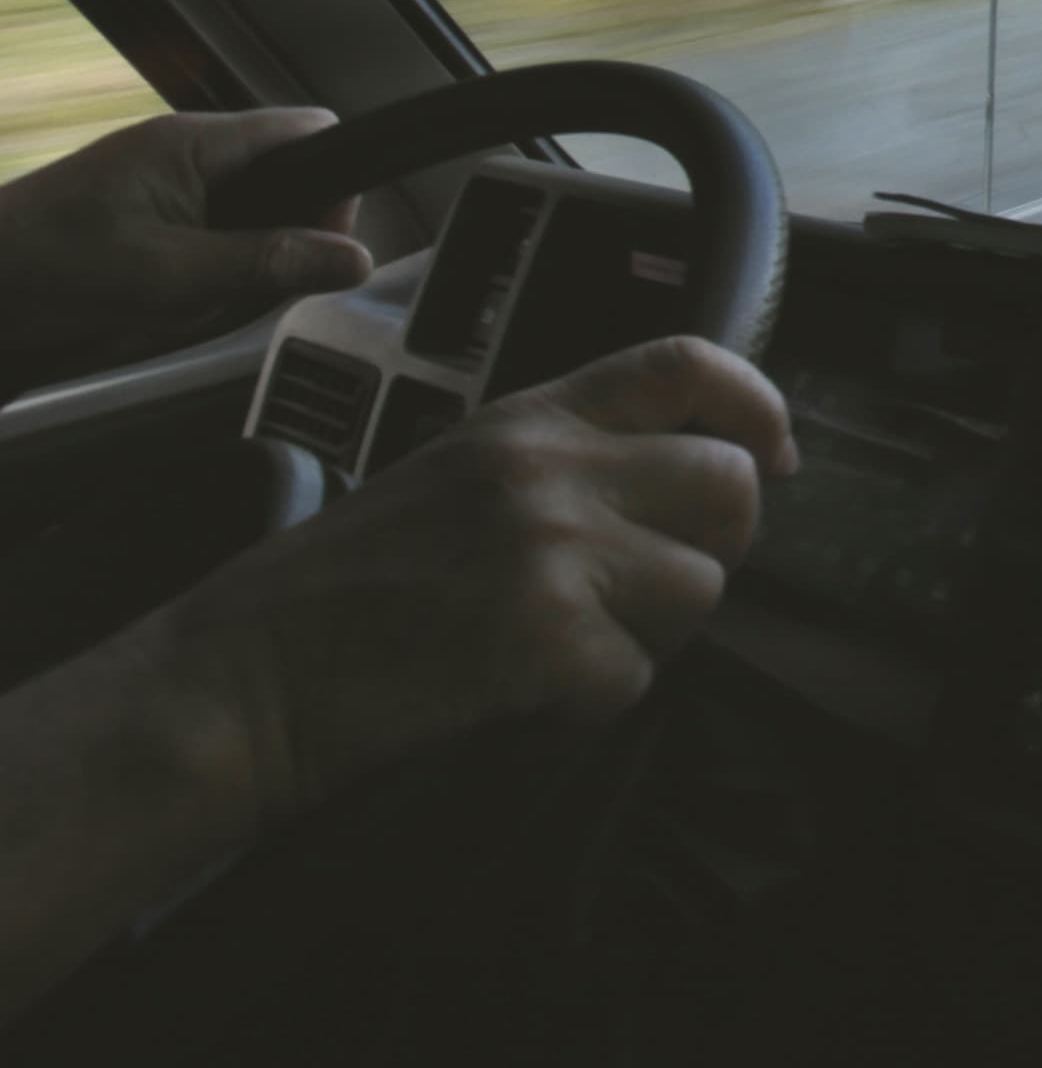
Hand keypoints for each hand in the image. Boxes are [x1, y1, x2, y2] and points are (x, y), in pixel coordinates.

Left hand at [0, 109, 371, 386]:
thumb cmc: (42, 268)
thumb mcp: (169, 274)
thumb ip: (266, 262)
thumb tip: (351, 258)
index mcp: (195, 143)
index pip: (310, 132)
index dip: (333, 186)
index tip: (321, 243)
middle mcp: (184, 151)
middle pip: (286, 181)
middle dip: (282, 239)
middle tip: (243, 286)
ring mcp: (162, 181)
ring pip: (250, 217)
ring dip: (239, 264)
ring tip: (189, 299)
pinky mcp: (144, 214)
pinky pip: (211, 237)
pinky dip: (206, 273)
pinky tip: (169, 301)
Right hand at [148, 337, 798, 827]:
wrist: (242, 675)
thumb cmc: (340, 591)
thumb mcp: (455, 475)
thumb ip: (564, 462)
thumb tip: (681, 484)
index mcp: (527, 419)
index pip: (684, 365)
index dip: (754, 405)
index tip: (773, 454)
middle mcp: (548, 469)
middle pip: (726, 481)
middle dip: (714, 545)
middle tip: (647, 588)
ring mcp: (550, 550)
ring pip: (700, 586)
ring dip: (652, 633)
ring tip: (564, 644)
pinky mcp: (544, 636)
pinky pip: (637, 675)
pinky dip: (591, 702)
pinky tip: (522, 693)